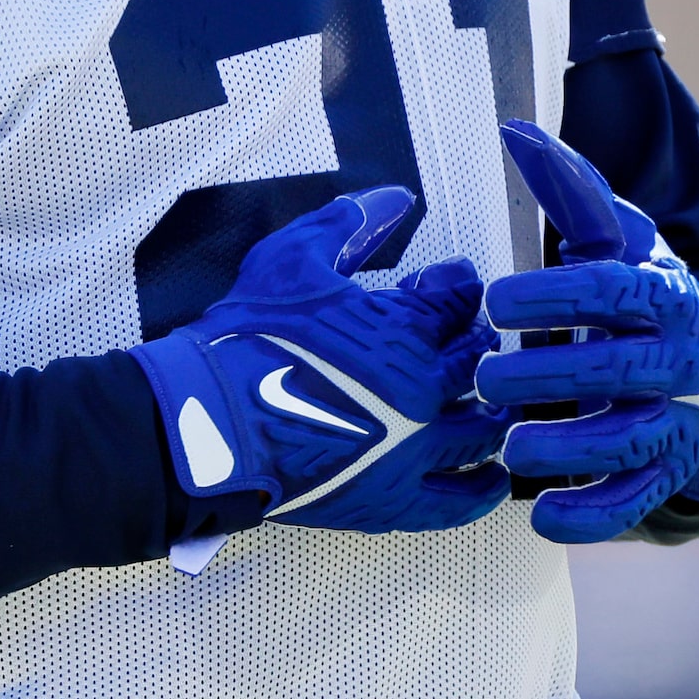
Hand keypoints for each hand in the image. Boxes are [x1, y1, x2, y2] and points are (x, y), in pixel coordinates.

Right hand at [132, 187, 509, 533]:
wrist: (205, 423)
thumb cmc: (245, 339)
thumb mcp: (292, 258)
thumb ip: (349, 223)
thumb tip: (396, 197)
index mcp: (404, 328)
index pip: (460, 300)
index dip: (455, 286)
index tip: (445, 285)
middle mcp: (423, 389)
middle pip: (479, 362)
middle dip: (473, 342)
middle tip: (459, 339)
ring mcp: (412, 449)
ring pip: (485, 429)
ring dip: (491, 409)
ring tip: (487, 402)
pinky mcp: (394, 500)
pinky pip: (460, 500)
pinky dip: (483, 487)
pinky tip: (492, 474)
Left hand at [476, 121, 698, 555]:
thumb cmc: (641, 291)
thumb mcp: (616, 236)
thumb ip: (567, 187)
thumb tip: (514, 130)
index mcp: (667, 295)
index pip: (613, 292)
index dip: (554, 296)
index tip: (493, 299)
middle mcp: (681, 363)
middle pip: (616, 372)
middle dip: (547, 376)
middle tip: (483, 377)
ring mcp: (676, 425)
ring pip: (625, 444)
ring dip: (566, 449)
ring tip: (509, 444)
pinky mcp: (665, 477)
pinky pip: (631, 504)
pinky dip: (590, 516)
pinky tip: (542, 513)